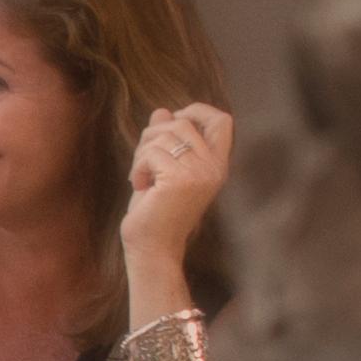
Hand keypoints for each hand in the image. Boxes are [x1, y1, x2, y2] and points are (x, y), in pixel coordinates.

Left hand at [124, 97, 231, 278]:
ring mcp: (199, 173)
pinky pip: (150, 153)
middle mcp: (214, 167)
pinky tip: (141, 187)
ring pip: (163, 134)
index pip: (222, 121)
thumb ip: (167, 140)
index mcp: (217, 165)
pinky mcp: (180, 180)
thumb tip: (162, 111)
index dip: (197, 111)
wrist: (153, 250)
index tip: (172, 122)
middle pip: (182, 121)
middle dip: (153, 134)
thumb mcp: (163, 170)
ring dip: (142, 153)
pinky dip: (138, 167)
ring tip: (142, 178)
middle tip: (144, 162)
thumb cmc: (156, 212)